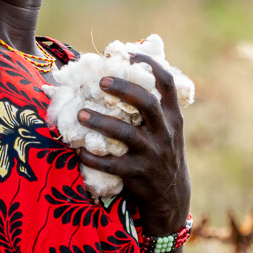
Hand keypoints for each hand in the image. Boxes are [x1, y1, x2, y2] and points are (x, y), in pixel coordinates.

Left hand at [76, 55, 191, 235]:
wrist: (172, 199)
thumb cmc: (161, 156)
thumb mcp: (167, 131)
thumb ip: (154, 110)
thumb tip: (125, 78)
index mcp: (173, 118)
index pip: (167, 84)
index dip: (150, 65)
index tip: (130, 53)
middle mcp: (165, 133)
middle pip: (147, 103)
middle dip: (123, 89)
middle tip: (101, 80)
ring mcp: (152, 155)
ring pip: (126, 134)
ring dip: (101, 122)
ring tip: (80, 114)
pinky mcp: (138, 175)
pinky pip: (112, 165)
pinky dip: (94, 157)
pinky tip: (78, 150)